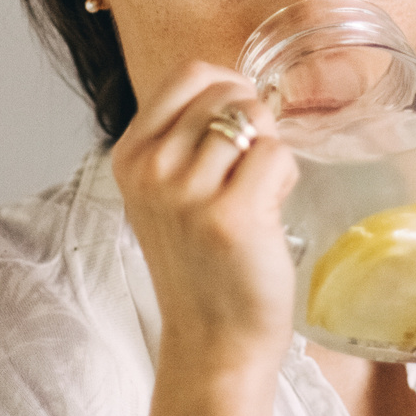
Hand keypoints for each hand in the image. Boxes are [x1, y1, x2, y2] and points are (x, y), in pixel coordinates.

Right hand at [108, 61, 298, 369]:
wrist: (213, 341)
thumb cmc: (203, 264)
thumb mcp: (166, 192)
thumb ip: (185, 138)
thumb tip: (236, 85)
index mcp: (130, 155)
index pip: (190, 74)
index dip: (230, 88)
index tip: (239, 126)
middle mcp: (151, 170)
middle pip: (227, 94)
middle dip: (253, 127)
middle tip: (245, 180)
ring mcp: (187, 193)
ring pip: (255, 120)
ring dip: (270, 154)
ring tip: (255, 199)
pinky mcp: (231, 215)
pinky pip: (277, 154)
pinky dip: (285, 179)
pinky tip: (268, 215)